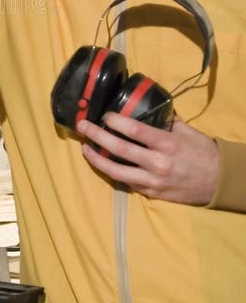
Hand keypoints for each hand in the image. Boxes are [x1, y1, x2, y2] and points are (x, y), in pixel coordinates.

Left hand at [77, 112, 219, 204]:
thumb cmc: (203, 152)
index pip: (134, 130)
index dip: (115, 122)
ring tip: (85, 149)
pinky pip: (127, 182)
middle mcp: (157, 163)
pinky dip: (113, 172)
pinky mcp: (151, 193)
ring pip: (116, 171)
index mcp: (167, 144)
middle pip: (119, 149)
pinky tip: (103, 163)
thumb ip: (165, 120)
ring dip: (97, 159)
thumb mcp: (187, 131)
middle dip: (97, 136)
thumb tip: (147, 108)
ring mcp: (153, 181)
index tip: (104, 115)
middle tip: (83, 127)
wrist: (218, 182)